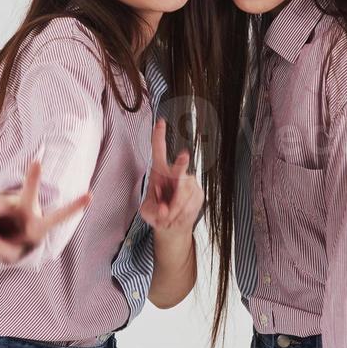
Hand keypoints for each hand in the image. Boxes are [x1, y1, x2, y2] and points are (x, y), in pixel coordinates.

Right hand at [0, 159, 90, 263]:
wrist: (3, 238)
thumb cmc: (14, 247)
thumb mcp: (8, 256)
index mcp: (39, 226)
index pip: (57, 217)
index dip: (72, 208)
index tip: (90, 196)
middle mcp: (27, 208)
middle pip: (28, 193)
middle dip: (33, 178)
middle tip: (37, 163)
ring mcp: (10, 201)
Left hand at [139, 118, 202, 238]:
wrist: (173, 225)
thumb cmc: (157, 213)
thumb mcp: (148, 212)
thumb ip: (154, 210)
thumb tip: (165, 209)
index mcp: (159, 172)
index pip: (158, 151)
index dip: (159, 136)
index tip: (160, 122)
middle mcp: (175, 174)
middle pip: (179, 168)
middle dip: (181, 163)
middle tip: (183, 155)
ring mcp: (188, 182)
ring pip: (184, 194)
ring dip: (175, 209)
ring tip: (168, 216)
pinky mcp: (198, 193)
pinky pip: (191, 203)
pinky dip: (183, 213)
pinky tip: (178, 215)